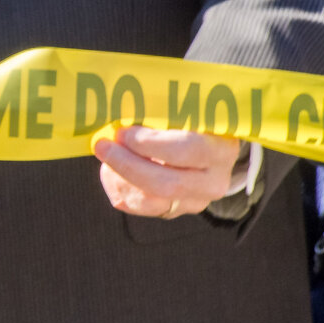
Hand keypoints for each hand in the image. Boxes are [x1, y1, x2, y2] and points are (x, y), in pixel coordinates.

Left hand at [95, 125, 240, 218]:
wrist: (206, 149)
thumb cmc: (191, 122)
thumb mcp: (187, 112)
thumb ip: (160, 114)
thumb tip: (121, 112)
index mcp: (221, 151)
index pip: (187, 150)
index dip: (150, 143)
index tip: (123, 132)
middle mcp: (212, 182)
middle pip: (166, 183)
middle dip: (127, 164)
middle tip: (103, 146)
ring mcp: (194, 201)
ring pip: (150, 201)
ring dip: (119, 177)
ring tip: (107, 156)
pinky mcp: (174, 210)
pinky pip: (140, 207)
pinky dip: (119, 189)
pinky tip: (111, 171)